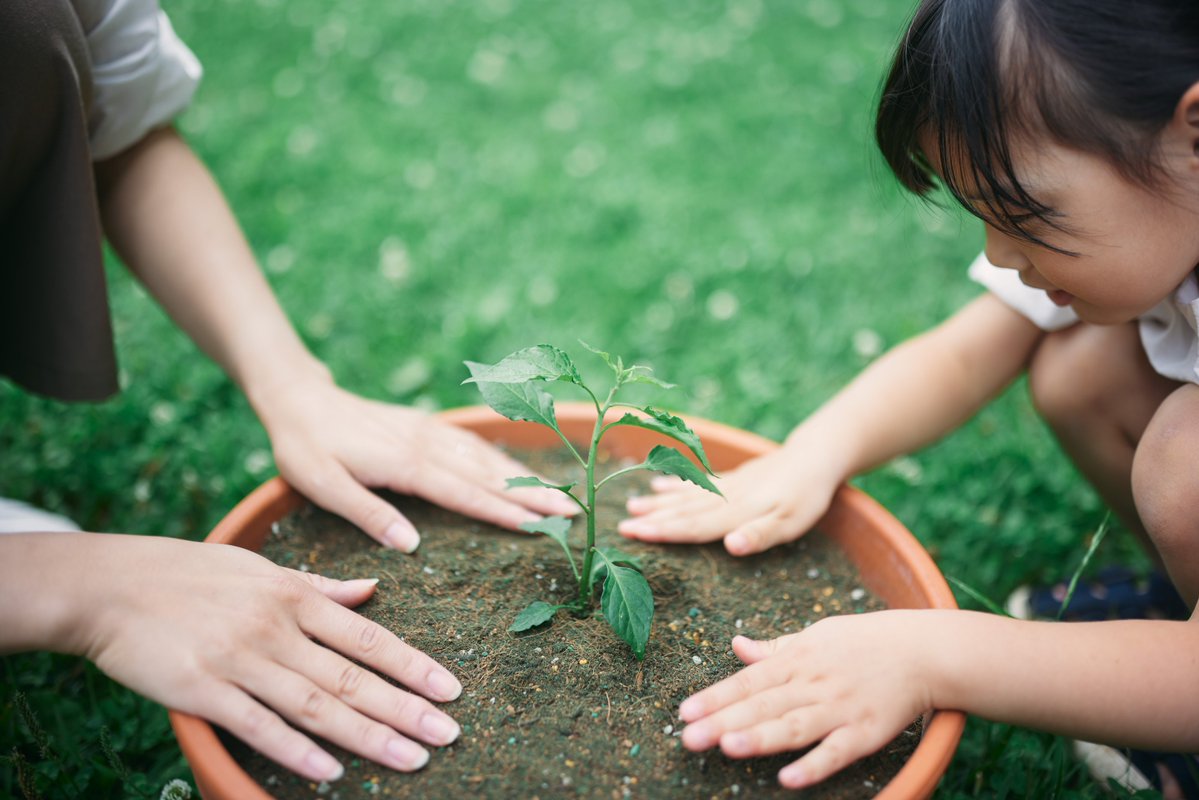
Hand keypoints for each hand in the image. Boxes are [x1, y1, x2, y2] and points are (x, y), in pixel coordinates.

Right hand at [70, 534, 462, 781]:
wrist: (109, 585)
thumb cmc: (189, 574)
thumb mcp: (259, 568)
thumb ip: (318, 585)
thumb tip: (371, 589)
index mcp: (293, 596)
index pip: (367, 638)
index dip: (413, 665)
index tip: (450, 689)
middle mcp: (275, 628)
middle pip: (352, 677)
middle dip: (405, 708)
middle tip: (448, 734)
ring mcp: (239, 660)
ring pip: (315, 705)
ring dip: (367, 736)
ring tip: (411, 759)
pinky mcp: (201, 690)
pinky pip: (256, 726)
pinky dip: (294, 750)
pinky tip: (330, 773)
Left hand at [255, 376, 577, 550]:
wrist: (299, 397)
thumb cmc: (306, 446)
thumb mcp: (324, 485)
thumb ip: (369, 514)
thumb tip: (412, 546)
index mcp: (404, 463)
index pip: (464, 493)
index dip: (503, 511)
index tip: (540, 525)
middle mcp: (425, 445)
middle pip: (488, 474)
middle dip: (532, 494)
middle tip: (572, 513)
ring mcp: (429, 432)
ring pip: (486, 457)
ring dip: (524, 477)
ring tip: (560, 494)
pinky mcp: (426, 426)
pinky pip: (472, 443)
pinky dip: (501, 458)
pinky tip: (517, 469)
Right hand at [619, 443, 839, 554]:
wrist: (816, 456)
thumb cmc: (807, 496)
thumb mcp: (792, 522)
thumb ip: (759, 534)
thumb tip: (730, 546)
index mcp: (736, 511)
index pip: (694, 526)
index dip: (663, 531)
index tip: (635, 534)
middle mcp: (725, 497)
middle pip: (683, 510)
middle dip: (652, 518)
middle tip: (620, 526)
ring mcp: (726, 485)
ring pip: (686, 495)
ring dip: (658, 502)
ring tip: (631, 505)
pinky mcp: (732, 478)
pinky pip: (697, 482)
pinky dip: (676, 484)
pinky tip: (658, 484)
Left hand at [677, 612, 933, 788]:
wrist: (923, 650)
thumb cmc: (863, 642)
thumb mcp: (815, 635)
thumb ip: (775, 648)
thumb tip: (737, 644)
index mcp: (798, 659)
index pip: (748, 680)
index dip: (716, 697)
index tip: (684, 712)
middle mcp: (814, 683)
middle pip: (763, 705)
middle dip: (723, 721)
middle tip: (688, 738)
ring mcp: (840, 709)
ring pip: (794, 726)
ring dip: (760, 738)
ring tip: (726, 748)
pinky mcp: (867, 733)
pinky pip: (837, 752)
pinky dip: (814, 764)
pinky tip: (788, 778)